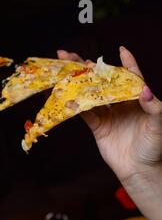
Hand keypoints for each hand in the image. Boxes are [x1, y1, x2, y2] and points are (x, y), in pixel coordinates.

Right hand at [57, 47, 161, 182]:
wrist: (140, 170)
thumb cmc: (155, 147)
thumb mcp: (159, 125)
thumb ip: (154, 107)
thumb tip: (144, 89)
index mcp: (137, 99)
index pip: (131, 76)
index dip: (127, 62)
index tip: (121, 49)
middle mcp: (121, 103)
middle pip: (104, 81)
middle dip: (89, 68)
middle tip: (74, 55)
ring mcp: (108, 114)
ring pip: (90, 93)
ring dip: (78, 82)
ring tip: (66, 69)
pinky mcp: (98, 126)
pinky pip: (85, 113)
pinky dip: (76, 105)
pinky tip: (67, 96)